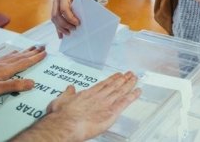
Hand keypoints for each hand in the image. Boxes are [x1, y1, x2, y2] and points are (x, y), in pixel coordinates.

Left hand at [0, 46, 45, 102]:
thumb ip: (13, 86)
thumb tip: (31, 83)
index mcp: (4, 70)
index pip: (24, 62)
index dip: (35, 58)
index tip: (44, 53)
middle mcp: (0, 64)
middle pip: (20, 57)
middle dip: (32, 52)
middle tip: (42, 46)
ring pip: (13, 56)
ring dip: (24, 52)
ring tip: (31, 48)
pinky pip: (4, 57)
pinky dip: (12, 54)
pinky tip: (11, 54)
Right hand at [13, 72, 140, 141]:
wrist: (66, 125)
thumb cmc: (61, 115)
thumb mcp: (61, 100)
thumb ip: (68, 94)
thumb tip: (70, 88)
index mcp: (88, 93)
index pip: (103, 84)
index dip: (112, 79)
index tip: (118, 75)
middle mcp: (99, 96)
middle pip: (114, 85)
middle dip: (123, 79)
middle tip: (130, 74)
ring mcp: (106, 103)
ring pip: (121, 91)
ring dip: (129, 84)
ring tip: (135, 78)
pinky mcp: (111, 112)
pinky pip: (125, 102)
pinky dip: (132, 96)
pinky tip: (138, 91)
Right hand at [51, 0, 89, 37]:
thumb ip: (82, 6)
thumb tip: (85, 20)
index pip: (64, 8)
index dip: (70, 18)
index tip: (78, 23)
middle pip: (57, 15)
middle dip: (65, 24)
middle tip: (74, 29)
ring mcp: (54, 3)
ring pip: (54, 18)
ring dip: (60, 27)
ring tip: (69, 33)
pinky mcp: (54, 7)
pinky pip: (54, 19)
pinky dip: (58, 27)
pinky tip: (61, 34)